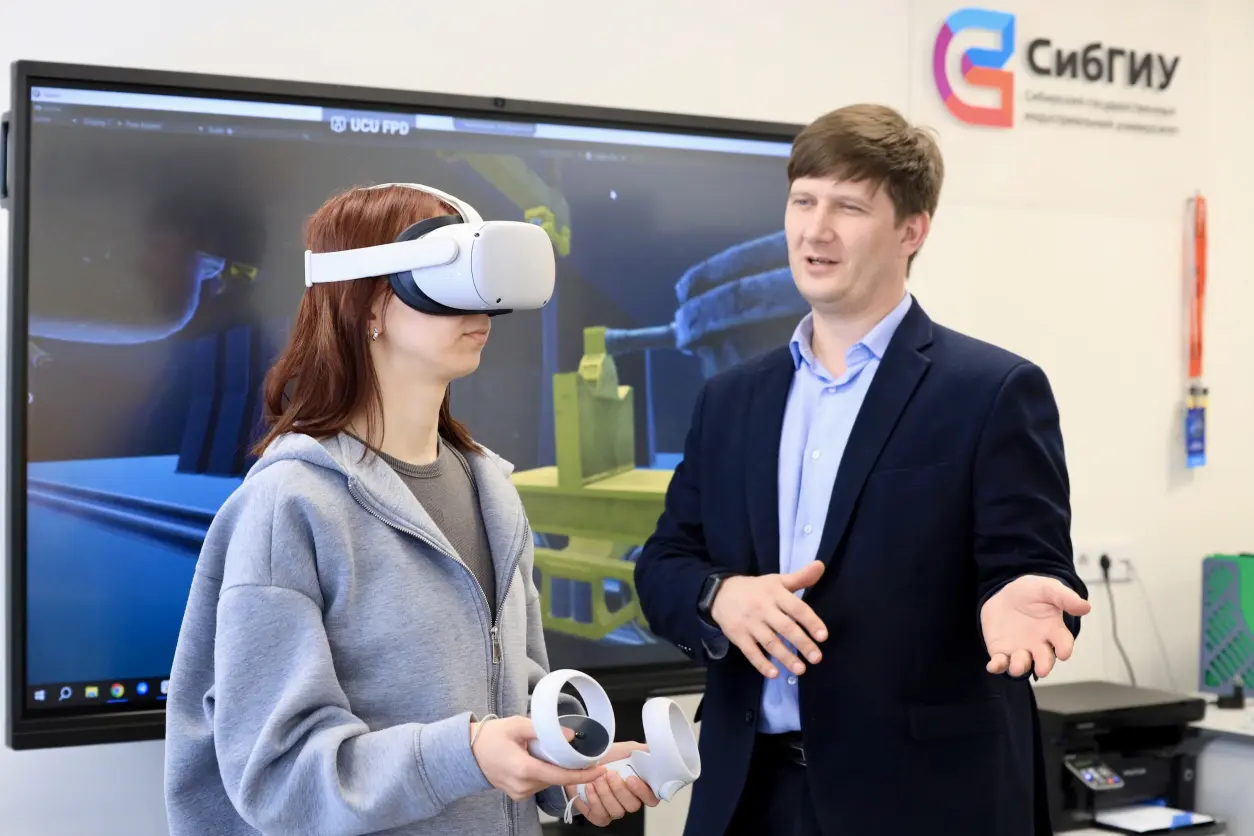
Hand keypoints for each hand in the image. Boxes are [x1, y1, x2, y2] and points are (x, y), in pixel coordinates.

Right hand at [470, 716, 606, 800]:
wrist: (467, 752)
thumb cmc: (490, 737)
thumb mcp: (517, 724)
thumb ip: (543, 729)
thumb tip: (569, 736)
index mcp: (523, 769)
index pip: (560, 777)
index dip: (583, 775)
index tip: (600, 770)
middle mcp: (522, 785)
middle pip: (556, 778)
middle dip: (568, 766)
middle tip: (575, 751)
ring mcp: (519, 792)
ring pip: (548, 781)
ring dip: (554, 768)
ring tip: (544, 750)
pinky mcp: (518, 794)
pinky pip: (539, 783)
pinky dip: (544, 771)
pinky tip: (537, 759)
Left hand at [564, 742, 658, 826]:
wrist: (581, 762)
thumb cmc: (605, 757)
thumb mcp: (627, 748)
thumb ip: (644, 751)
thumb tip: (655, 752)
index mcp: (639, 786)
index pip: (651, 798)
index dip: (643, 792)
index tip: (631, 778)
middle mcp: (629, 800)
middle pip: (633, 806)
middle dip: (619, 789)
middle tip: (610, 774)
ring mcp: (615, 809)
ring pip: (617, 812)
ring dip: (605, 793)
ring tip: (597, 779)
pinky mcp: (600, 815)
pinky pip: (601, 816)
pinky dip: (594, 800)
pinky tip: (590, 787)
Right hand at [709, 560, 827, 678]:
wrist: (721, 593)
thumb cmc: (757, 589)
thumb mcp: (777, 581)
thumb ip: (801, 577)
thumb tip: (821, 565)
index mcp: (775, 593)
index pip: (796, 608)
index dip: (811, 621)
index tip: (823, 636)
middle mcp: (763, 608)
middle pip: (785, 627)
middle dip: (802, 643)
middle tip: (816, 658)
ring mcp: (749, 623)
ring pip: (770, 642)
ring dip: (786, 657)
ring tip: (801, 670)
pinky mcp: (737, 635)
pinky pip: (750, 652)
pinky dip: (762, 663)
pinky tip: (774, 673)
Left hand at [981, 575, 1091, 678]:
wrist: (1005, 594)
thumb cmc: (1032, 593)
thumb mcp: (1048, 589)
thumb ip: (1065, 597)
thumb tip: (1086, 606)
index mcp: (1054, 631)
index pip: (1063, 643)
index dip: (1064, 648)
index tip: (1064, 653)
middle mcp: (1039, 645)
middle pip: (1044, 659)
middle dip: (1043, 664)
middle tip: (1042, 669)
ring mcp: (1020, 650)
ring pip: (1022, 664)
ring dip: (1020, 667)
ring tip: (1017, 667)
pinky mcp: (1001, 651)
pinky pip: (1000, 662)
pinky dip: (997, 666)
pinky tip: (993, 666)